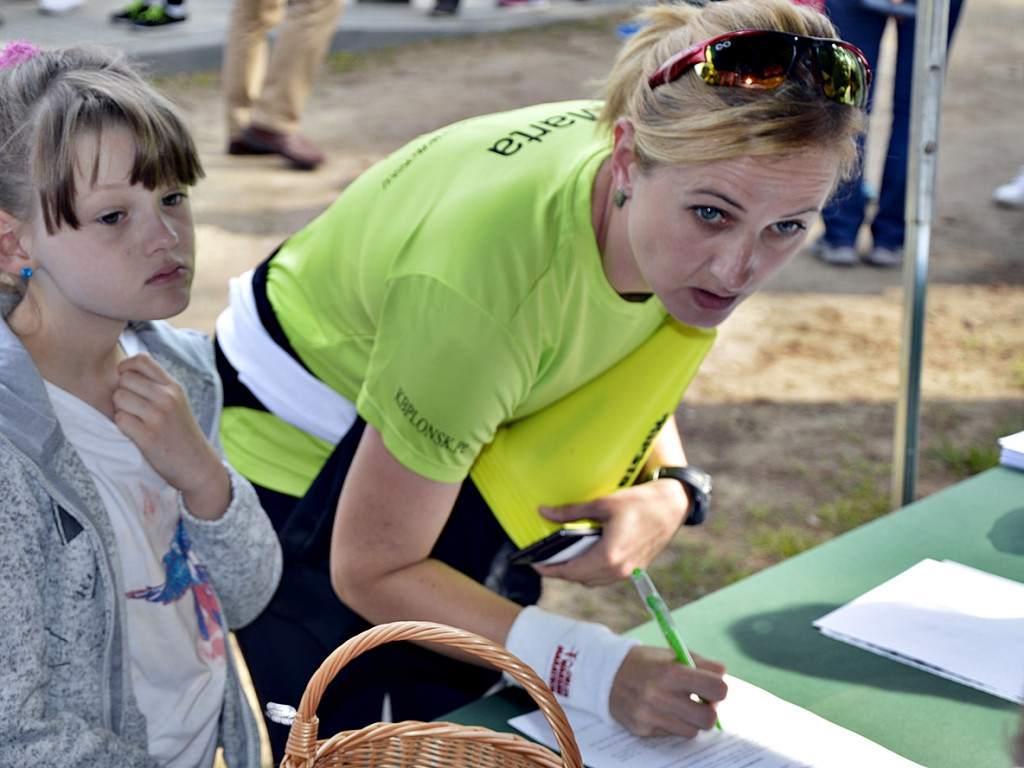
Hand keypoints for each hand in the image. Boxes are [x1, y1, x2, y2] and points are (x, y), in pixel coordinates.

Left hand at [112, 353, 229, 518]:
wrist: (197, 464)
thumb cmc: (181, 432)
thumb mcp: (177, 401)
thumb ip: (156, 384)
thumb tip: (124, 368)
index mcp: (174, 387)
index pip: (141, 359)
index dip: (126, 367)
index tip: (127, 381)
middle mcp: (167, 398)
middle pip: (125, 379)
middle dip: (122, 391)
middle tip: (132, 407)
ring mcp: (158, 417)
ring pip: (119, 397)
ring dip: (121, 409)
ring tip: (136, 420)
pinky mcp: (147, 436)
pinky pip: (120, 419)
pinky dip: (123, 426)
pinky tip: (136, 433)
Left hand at [532, 479, 688, 585]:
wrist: (672, 506)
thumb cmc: (639, 502)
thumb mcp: (602, 503)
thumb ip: (571, 511)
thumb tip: (543, 512)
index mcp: (609, 556)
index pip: (570, 571)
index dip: (549, 569)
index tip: (534, 564)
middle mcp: (619, 570)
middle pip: (580, 578)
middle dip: (560, 571)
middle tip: (545, 559)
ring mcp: (629, 572)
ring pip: (593, 581)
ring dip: (576, 573)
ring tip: (562, 559)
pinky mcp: (635, 570)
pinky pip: (606, 578)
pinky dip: (592, 571)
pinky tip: (585, 557)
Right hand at [609, 645, 726, 737]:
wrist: (607, 675)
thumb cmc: (647, 663)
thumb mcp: (673, 654)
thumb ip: (701, 664)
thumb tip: (723, 678)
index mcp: (670, 672)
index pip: (716, 688)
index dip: (720, 688)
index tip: (714, 686)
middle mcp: (660, 696)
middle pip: (708, 718)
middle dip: (710, 710)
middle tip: (702, 701)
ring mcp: (651, 716)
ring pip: (693, 730)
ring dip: (692, 719)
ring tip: (681, 705)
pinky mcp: (644, 730)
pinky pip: (674, 734)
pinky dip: (674, 724)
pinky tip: (663, 710)